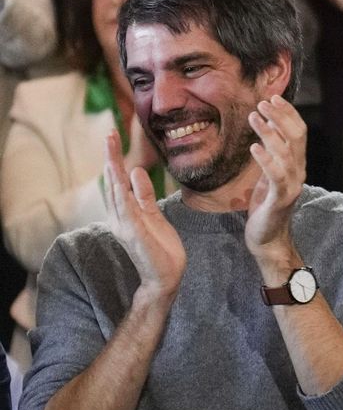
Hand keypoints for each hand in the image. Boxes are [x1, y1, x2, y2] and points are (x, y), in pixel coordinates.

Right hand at [103, 130, 185, 295]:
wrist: (165, 276)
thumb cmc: (160, 247)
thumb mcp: (153, 214)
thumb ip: (143, 194)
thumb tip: (136, 170)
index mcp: (124, 212)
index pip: (117, 181)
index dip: (114, 159)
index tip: (114, 137)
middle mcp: (120, 216)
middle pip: (112, 181)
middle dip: (111, 157)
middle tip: (109, 133)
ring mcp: (125, 225)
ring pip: (116, 191)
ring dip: (113, 168)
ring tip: (111, 147)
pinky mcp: (134, 234)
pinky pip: (126, 210)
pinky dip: (122, 193)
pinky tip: (120, 178)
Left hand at [244, 96, 306, 260]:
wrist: (267, 238)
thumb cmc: (264, 204)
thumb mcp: (268, 173)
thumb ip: (271, 152)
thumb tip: (266, 124)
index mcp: (297, 164)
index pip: (299, 131)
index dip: (288, 113)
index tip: (272, 97)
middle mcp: (299, 172)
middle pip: (296, 136)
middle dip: (281, 116)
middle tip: (263, 102)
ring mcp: (291, 185)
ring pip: (285, 152)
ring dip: (269, 132)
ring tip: (253, 117)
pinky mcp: (280, 198)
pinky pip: (275, 175)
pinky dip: (266, 159)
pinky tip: (253, 147)